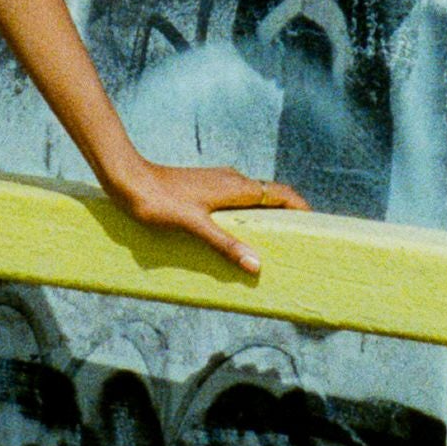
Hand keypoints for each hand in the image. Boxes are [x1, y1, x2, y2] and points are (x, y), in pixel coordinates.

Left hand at [108, 156, 307, 276]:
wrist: (129, 180)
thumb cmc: (159, 201)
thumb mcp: (194, 226)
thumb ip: (226, 245)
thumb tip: (258, 265)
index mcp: (237, 187)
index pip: (282, 194)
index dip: (302, 209)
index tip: (317, 229)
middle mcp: (233, 181)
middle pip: (272, 198)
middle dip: (288, 218)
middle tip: (298, 246)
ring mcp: (219, 183)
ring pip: (254, 200)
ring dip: (267, 219)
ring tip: (272, 247)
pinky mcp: (205, 188)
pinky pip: (237, 203)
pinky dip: (247, 218)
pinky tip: (237, 238)